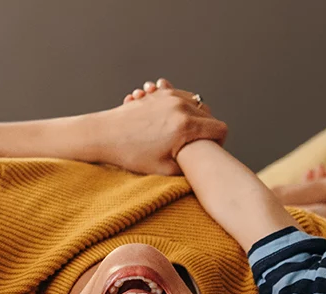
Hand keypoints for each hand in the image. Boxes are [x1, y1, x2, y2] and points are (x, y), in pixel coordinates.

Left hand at [88, 78, 224, 175]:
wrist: (104, 135)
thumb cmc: (132, 155)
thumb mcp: (165, 169)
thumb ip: (190, 165)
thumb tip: (204, 163)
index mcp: (185, 126)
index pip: (221, 129)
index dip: (220, 143)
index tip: (210, 150)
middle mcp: (180, 106)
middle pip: (210, 114)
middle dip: (206, 129)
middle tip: (193, 144)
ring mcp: (169, 96)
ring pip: (196, 103)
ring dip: (194, 116)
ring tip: (182, 133)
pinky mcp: (159, 93)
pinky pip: (181, 95)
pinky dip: (181, 106)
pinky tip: (172, 118)